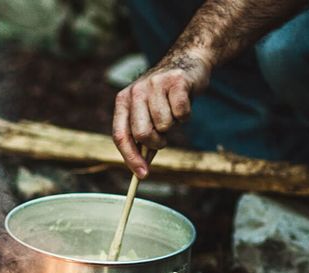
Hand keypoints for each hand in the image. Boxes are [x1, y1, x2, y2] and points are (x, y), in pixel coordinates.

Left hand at [112, 52, 211, 178]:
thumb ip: (143, 141)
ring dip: (173, 126)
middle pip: (142, 134)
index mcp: (123, 101)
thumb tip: (141, 171)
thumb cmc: (165, 97)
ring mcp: (154, 84)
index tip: (141, 175)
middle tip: (163, 138)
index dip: (130, 158)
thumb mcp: (149, 115)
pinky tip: (184, 102)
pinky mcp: (176, 81)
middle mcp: (135, 92)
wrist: (187, 61)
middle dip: (156, 143)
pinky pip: (181, 114)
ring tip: (173, 112)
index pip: (120, 136)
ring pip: (164, 125)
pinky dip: (186, 116)